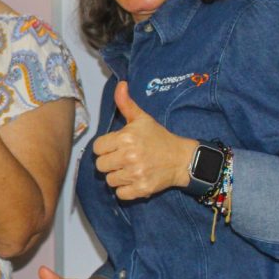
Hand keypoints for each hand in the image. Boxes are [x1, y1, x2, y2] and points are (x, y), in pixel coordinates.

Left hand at [92, 81, 195, 199]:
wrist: (180, 158)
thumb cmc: (158, 137)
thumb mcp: (142, 118)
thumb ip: (126, 103)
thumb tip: (121, 84)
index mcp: (126, 138)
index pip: (97, 148)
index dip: (105, 148)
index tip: (116, 147)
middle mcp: (129, 156)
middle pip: (100, 165)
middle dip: (109, 162)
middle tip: (122, 159)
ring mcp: (136, 174)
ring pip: (109, 180)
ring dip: (117, 176)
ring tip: (130, 169)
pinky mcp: (142, 189)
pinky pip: (120, 194)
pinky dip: (125, 190)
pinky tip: (134, 180)